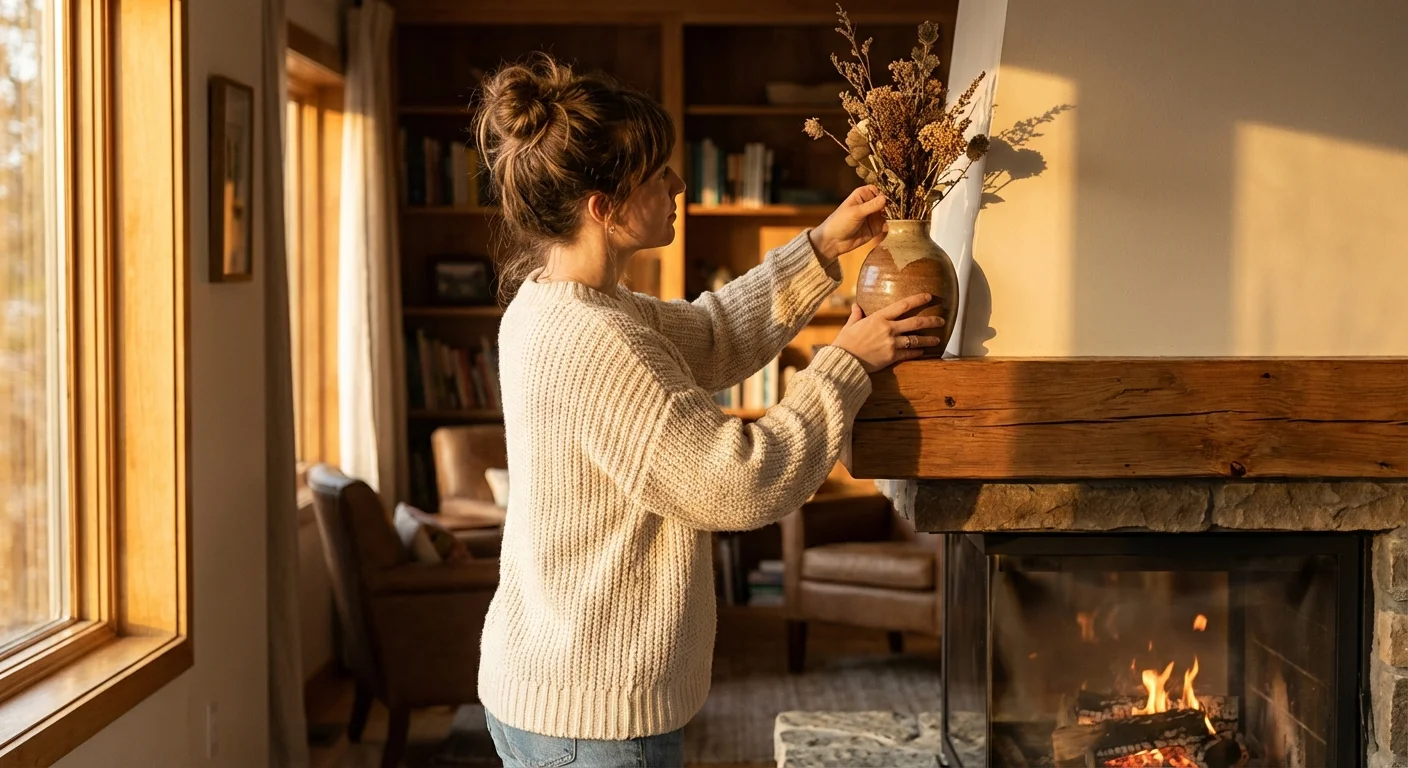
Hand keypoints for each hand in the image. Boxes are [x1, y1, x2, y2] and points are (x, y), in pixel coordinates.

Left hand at [808, 185, 887, 263]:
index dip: (884, 193)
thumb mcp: (855, 212)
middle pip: (885, 202)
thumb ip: (871, 206)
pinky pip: (885, 225)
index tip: (890, 199)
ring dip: (892, 216)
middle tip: (895, 210)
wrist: (833, 241)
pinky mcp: (875, 228)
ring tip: (894, 218)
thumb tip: (885, 198)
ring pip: (887, 213)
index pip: (877, 190)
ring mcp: (872, 216)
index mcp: (862, 195)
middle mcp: (869, 204)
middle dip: (891, 205)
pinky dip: (889, 225)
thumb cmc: (839, 222)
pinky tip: (889, 226)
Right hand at [831, 293, 945, 372]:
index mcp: (878, 317)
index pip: (903, 305)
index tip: (928, 296)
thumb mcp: (850, 326)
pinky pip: (909, 353)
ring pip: (916, 339)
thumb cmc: (845, 343)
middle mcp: (888, 328)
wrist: (844, 361)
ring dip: (928, 339)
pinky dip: (917, 352)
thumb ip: (856, 315)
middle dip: (931, 321)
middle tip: (941, 320)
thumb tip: (856, 306)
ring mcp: (891, 343)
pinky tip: (922, 352)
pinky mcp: (891, 357)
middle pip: (915, 322)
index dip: (918, 299)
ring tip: (937, 339)